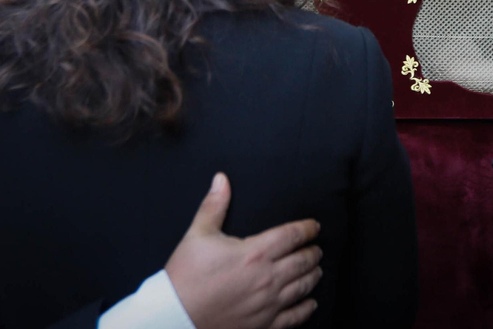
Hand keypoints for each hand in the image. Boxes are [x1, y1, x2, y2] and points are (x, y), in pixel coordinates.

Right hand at [165, 173, 322, 328]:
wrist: (176, 316)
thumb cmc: (186, 275)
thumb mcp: (198, 234)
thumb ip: (214, 205)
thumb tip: (222, 179)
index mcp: (255, 253)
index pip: (291, 236)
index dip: (307, 229)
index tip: (314, 226)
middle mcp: (267, 279)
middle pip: (302, 261)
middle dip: (313, 252)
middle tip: (317, 248)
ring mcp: (268, 305)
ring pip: (302, 287)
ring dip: (313, 276)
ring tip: (317, 269)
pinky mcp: (263, 325)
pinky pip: (294, 317)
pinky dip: (306, 308)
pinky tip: (311, 302)